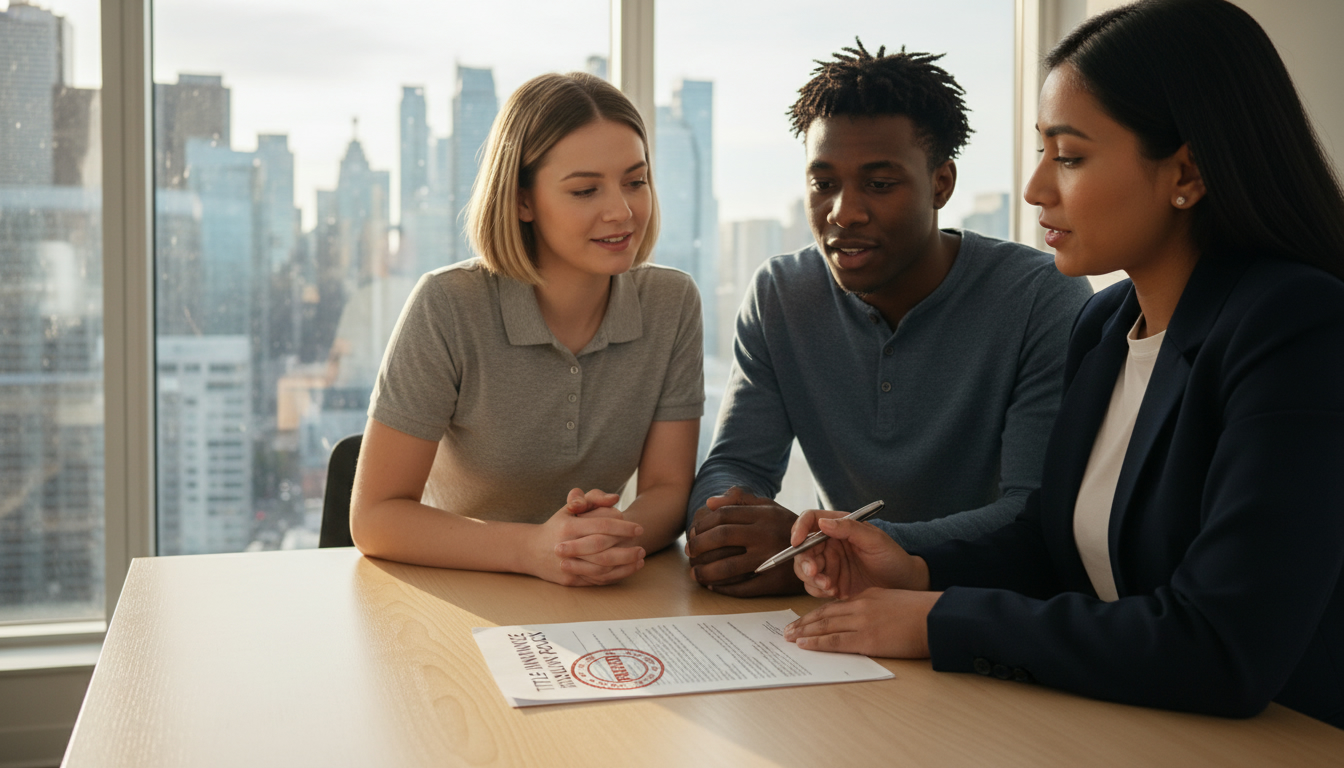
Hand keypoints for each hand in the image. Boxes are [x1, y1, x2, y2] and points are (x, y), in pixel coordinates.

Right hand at [529, 488, 644, 585]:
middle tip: (642, 546)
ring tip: (640, 558)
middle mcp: (566, 546)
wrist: (530, 551)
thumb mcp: (569, 507)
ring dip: (625, 565)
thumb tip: (614, 498)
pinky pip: (597, 580)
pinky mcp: (570, 581)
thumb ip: (592, 498)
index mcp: (568, 526)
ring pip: (601, 569)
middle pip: (603, 550)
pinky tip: (628, 569)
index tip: (638, 528)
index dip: (623, 528)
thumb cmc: (556, 525)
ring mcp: (568, 566)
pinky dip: (615, 576)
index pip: (602, 526)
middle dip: (626, 549)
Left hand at [684, 486, 804, 596]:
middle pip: (720, 537)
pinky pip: (740, 587)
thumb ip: (740, 500)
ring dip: (705, 572)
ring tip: (695, 573)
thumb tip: (709, 503)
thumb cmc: (786, 527)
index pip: (723, 516)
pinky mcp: (773, 582)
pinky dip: (722, 588)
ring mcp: (769, 559)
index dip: (702, 525)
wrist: (820, 553)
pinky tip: (713, 585)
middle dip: (698, 546)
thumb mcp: (769, 507)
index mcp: (764, 514)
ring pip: (726, 567)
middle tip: (689, 552)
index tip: (692, 534)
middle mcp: (765, 534)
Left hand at [783, 587, 940, 657]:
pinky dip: (816, 643)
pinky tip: (804, 645)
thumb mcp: (894, 602)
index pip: (835, 606)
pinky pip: (834, 641)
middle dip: (804, 622)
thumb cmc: (922, 614)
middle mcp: (860, 606)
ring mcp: (862, 622)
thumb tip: (865, 621)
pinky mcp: (866, 639)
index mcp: (868, 596)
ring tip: (789, 637)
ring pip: (825, 626)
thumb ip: (876, 607)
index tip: (804, 620)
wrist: (936, 618)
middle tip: (787, 629)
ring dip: (804, 631)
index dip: (816, 614)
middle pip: (824, 614)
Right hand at [791, 509, 927, 598]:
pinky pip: (813, 587)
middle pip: (802, 548)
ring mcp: (829, 564)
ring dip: (811, 578)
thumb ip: (849, 528)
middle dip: (804, 561)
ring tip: (829, 586)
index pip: (810, 520)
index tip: (797, 542)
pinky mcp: (830, 583)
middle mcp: (829, 544)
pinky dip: (818, 590)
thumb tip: (823, 523)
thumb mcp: (874, 540)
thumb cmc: (892, 557)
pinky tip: (834, 592)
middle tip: (814, 573)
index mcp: (838, 526)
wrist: (903, 585)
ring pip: (804, 569)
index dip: (799, 528)